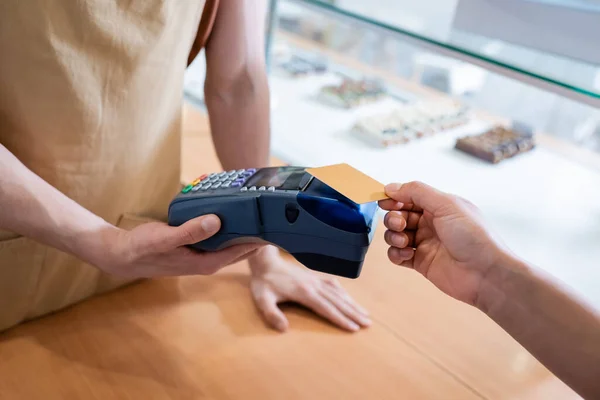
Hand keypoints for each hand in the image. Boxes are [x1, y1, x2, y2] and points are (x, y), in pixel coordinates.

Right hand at [100, 215, 261, 277]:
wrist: (123, 256)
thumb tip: (216, 222)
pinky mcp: (194, 247)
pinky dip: (228, 229)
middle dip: (257, 238)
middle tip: (275, 220)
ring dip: (244, 233)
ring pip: (230, 244)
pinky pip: (218, 238)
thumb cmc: (143, 248)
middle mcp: (206, 261)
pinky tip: (232, 217)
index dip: (258, 241)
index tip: (274, 228)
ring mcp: (201, 255)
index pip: (239, 252)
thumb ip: (190, 231)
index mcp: (204, 262)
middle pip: (239, 250)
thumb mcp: (165, 238)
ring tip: (260, 217)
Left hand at [248, 246, 370, 331]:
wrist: (266, 262)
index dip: (340, 319)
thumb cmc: (263, 283)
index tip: (353, 328)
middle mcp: (313, 285)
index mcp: (303, 292)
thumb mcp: (262, 299)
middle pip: (337, 301)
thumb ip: (272, 314)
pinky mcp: (314, 277)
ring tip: (366, 314)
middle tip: (368, 323)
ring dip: (352, 304)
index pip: (326, 308)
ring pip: (339, 293)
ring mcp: (315, 280)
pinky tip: (350, 299)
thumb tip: (283, 329)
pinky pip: (334, 285)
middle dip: (353, 313)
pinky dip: (345, 293)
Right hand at [378, 181, 509, 305]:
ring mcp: (425, 243)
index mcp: (439, 206)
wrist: (486, 274)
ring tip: (405, 241)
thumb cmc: (474, 236)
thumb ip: (417, 192)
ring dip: (393, 236)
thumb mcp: (446, 204)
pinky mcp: (421, 262)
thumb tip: (391, 187)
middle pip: (399, 215)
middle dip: (393, 217)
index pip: (409, 197)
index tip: (384, 201)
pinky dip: (396, 253)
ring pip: (395, 234)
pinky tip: (406, 254)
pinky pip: (398, 255)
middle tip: (401, 224)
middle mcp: (431, 223)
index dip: (395, 198)